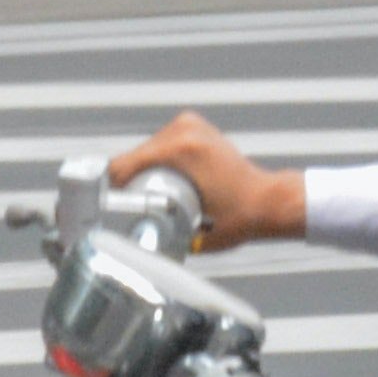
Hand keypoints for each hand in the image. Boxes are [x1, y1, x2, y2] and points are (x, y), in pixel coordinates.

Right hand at [108, 112, 299, 250]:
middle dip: (131, 181)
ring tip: (153, 194)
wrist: (267, 200)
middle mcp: (184, 130)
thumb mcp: (197, 234)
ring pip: (147, 150)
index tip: (110, 204)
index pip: (125, 164)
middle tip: (138, 206)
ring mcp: (190, 124)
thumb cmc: (239, 218)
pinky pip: (161, 145)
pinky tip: (163, 179)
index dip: (112, 187)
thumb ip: (164, 242)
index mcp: (181, 150)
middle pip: (135, 157)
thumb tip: (135, 252)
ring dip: (144, 170)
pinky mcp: (193, 125)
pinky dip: (158, 161)